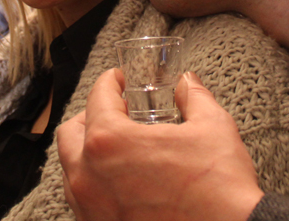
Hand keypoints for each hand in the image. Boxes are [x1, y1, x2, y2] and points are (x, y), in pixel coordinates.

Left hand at [57, 69, 264, 220]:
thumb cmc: (218, 188)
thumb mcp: (212, 128)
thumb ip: (195, 97)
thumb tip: (188, 82)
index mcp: (109, 141)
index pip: (97, 98)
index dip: (109, 82)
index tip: (117, 80)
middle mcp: (88, 176)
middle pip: (70, 134)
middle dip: (89, 116)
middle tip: (114, 112)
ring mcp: (89, 209)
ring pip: (72, 171)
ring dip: (88, 153)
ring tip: (117, 148)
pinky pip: (83, 202)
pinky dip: (94, 185)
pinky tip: (121, 182)